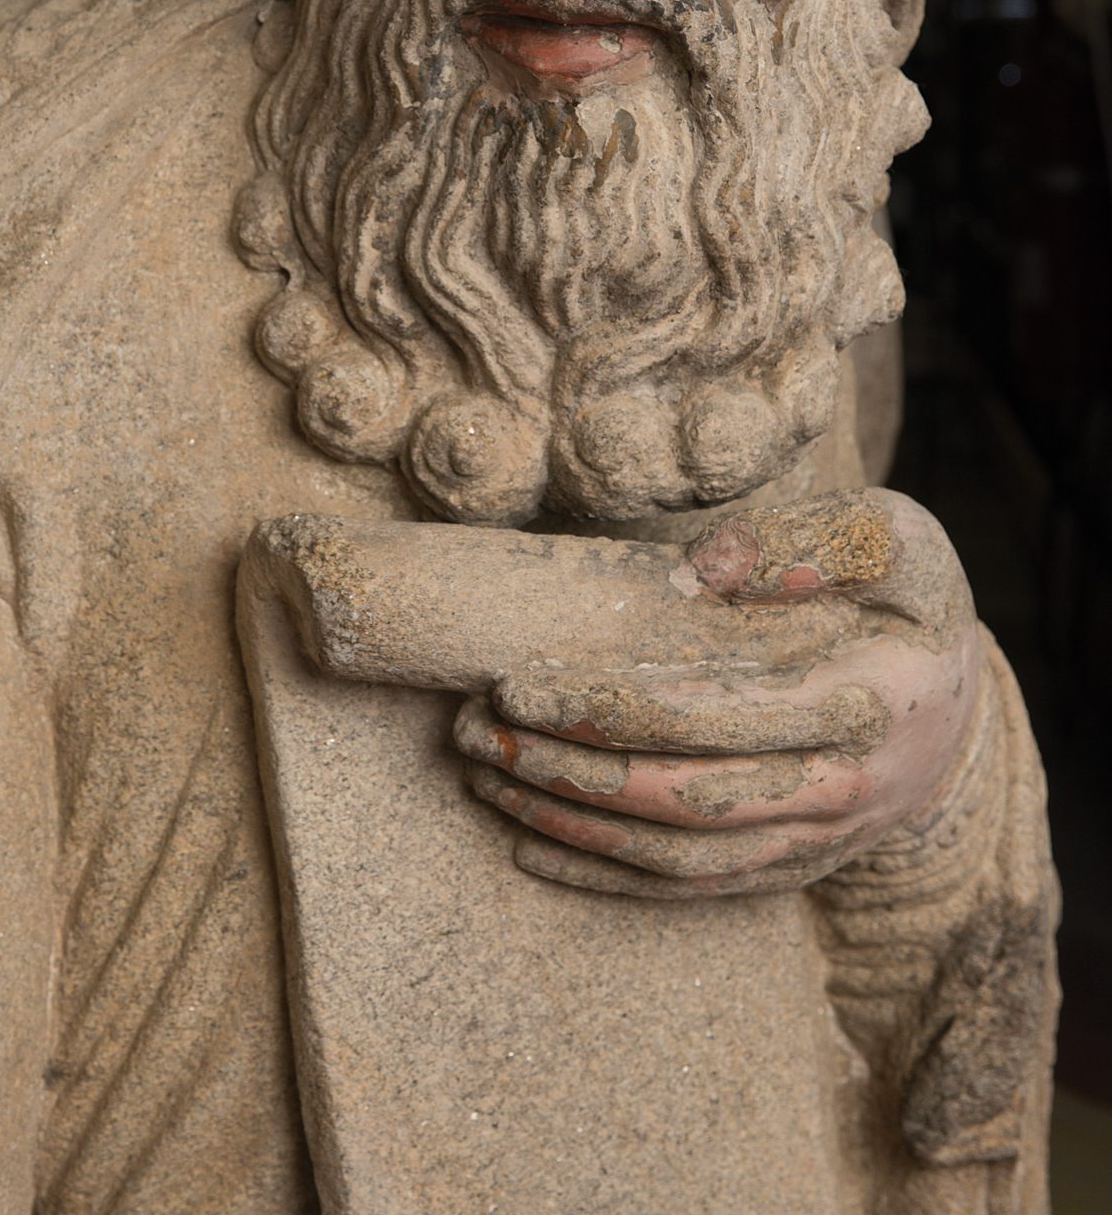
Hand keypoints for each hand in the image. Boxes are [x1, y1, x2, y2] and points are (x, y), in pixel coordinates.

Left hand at [455, 488, 978, 897]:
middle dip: (564, 771)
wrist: (956, 701)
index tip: (518, 684)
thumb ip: (809, 539)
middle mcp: (841, 788)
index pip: (713, 715)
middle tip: (470, 732)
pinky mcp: (791, 869)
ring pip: (677, 856)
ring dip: (569, 826)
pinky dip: (605, 878)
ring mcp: (815, 841)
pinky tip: (528, 847)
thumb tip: (706, 569)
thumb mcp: (894, 537)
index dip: (607, 707)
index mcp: (863, 700)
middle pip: (680, 798)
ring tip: (480, 780)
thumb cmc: (906, 598)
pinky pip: (690, 889)